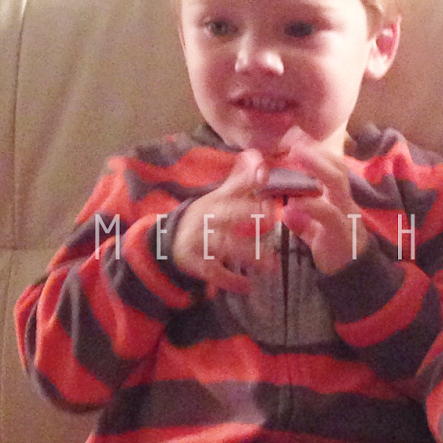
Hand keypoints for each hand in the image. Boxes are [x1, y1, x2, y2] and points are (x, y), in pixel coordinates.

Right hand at [170, 149, 279, 293]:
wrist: (168, 240)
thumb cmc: (205, 217)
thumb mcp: (219, 198)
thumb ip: (241, 181)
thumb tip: (259, 157)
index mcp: (215, 201)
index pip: (233, 190)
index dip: (250, 185)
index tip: (268, 183)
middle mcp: (206, 217)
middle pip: (228, 214)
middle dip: (249, 214)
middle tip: (273, 218)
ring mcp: (199, 240)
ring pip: (224, 245)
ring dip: (248, 254)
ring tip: (270, 264)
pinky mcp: (194, 261)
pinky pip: (213, 271)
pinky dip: (230, 280)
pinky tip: (247, 286)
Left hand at [270, 127, 367, 274]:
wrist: (353, 275)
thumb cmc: (334, 248)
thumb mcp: (314, 231)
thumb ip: (301, 219)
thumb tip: (285, 208)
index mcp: (338, 198)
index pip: (333, 167)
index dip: (317, 153)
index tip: (296, 140)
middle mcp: (345, 201)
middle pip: (337, 169)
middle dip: (317, 153)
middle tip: (294, 143)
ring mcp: (346, 214)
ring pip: (336, 185)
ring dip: (316, 168)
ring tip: (295, 157)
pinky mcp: (341, 231)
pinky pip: (328, 214)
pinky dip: (310, 206)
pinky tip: (292, 204)